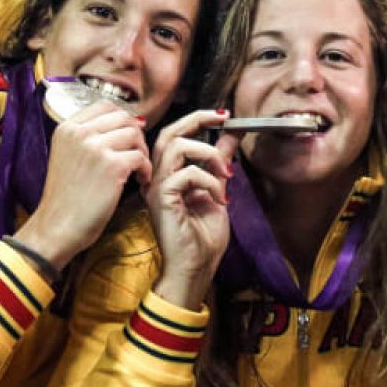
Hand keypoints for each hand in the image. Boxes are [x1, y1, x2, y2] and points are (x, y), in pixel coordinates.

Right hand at [18, 102, 150, 270]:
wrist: (57, 228)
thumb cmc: (66, 198)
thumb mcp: (67, 156)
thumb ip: (87, 138)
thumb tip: (127, 122)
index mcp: (66, 128)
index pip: (104, 106)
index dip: (122, 120)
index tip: (127, 138)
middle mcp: (79, 133)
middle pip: (123, 117)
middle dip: (135, 135)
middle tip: (137, 154)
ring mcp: (95, 148)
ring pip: (135, 134)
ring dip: (142, 152)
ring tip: (138, 169)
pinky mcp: (112, 166)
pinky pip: (141, 157)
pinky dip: (146, 169)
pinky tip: (140, 181)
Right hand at [145, 110, 238, 309]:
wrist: (195, 270)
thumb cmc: (203, 239)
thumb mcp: (217, 190)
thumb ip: (219, 163)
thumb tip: (231, 136)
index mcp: (166, 177)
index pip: (173, 137)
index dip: (196, 120)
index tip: (223, 116)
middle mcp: (156, 179)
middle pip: (168, 133)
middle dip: (197, 119)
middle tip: (223, 117)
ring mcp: (155, 188)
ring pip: (175, 147)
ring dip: (208, 153)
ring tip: (227, 175)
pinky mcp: (162, 199)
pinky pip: (185, 173)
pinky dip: (209, 180)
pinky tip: (219, 198)